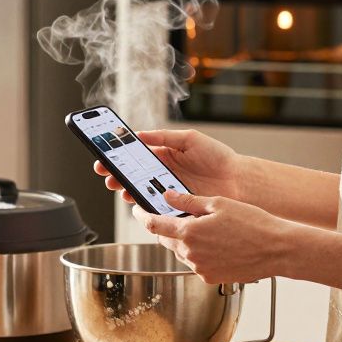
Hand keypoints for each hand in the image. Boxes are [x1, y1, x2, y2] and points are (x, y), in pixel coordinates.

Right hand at [92, 129, 243, 203]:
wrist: (238, 182)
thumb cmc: (217, 157)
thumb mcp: (189, 139)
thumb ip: (163, 137)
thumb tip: (139, 134)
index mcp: (163, 156)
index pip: (134, 155)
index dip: (117, 156)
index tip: (104, 155)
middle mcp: (162, 174)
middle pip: (132, 175)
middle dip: (116, 174)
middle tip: (106, 174)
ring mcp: (167, 191)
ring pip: (139, 192)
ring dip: (126, 189)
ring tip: (120, 187)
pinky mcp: (174, 207)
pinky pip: (154, 206)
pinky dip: (144, 205)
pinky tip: (138, 201)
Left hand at [132, 190, 294, 283]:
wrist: (277, 250)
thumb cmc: (252, 223)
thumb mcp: (218, 204)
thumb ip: (188, 202)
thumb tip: (167, 196)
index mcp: (189, 233)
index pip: (153, 225)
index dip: (141, 216)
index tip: (137, 210)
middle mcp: (190, 254)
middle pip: (165, 239)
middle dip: (166, 227)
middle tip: (175, 215)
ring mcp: (200, 269)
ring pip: (181, 252)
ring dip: (184, 240)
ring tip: (205, 229)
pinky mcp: (210, 278)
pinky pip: (196, 263)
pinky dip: (198, 253)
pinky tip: (216, 244)